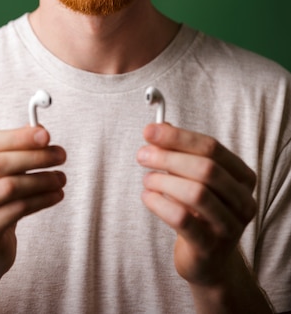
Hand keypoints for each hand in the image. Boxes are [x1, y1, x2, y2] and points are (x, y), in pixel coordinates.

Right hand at [0, 126, 65, 283]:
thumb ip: (14, 148)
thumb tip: (39, 129)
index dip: (18, 137)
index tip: (46, 135)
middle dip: (34, 156)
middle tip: (60, 154)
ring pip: (9, 187)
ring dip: (41, 179)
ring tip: (60, 178)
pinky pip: (17, 209)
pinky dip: (41, 199)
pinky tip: (56, 195)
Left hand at [137, 123, 255, 285]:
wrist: (207, 259)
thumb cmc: (198, 211)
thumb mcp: (192, 177)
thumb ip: (178, 151)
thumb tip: (157, 127)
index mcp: (243, 177)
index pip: (212, 147)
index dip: (178, 137)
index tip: (149, 130)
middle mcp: (243, 201)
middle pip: (206, 168)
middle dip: (169, 157)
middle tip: (142, 155)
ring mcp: (230, 226)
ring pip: (196, 193)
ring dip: (164, 180)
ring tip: (147, 179)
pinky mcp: (210, 247)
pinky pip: (182, 219)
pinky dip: (159, 203)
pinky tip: (147, 196)